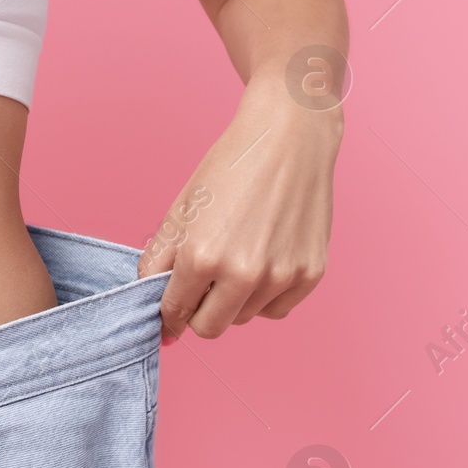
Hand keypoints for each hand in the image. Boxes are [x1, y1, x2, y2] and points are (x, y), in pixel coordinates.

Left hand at [137, 75, 340, 344]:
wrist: (288, 138)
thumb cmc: (228, 170)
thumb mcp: (179, 213)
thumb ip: (157, 264)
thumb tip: (156, 314)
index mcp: (202, 258)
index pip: (174, 313)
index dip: (168, 312)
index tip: (171, 307)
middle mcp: (243, 273)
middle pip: (209, 328)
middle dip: (199, 312)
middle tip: (202, 282)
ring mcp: (281, 276)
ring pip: (244, 318)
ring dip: (234, 300)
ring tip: (237, 256)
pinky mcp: (311, 274)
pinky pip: (277, 309)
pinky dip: (266, 295)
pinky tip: (264, 259)